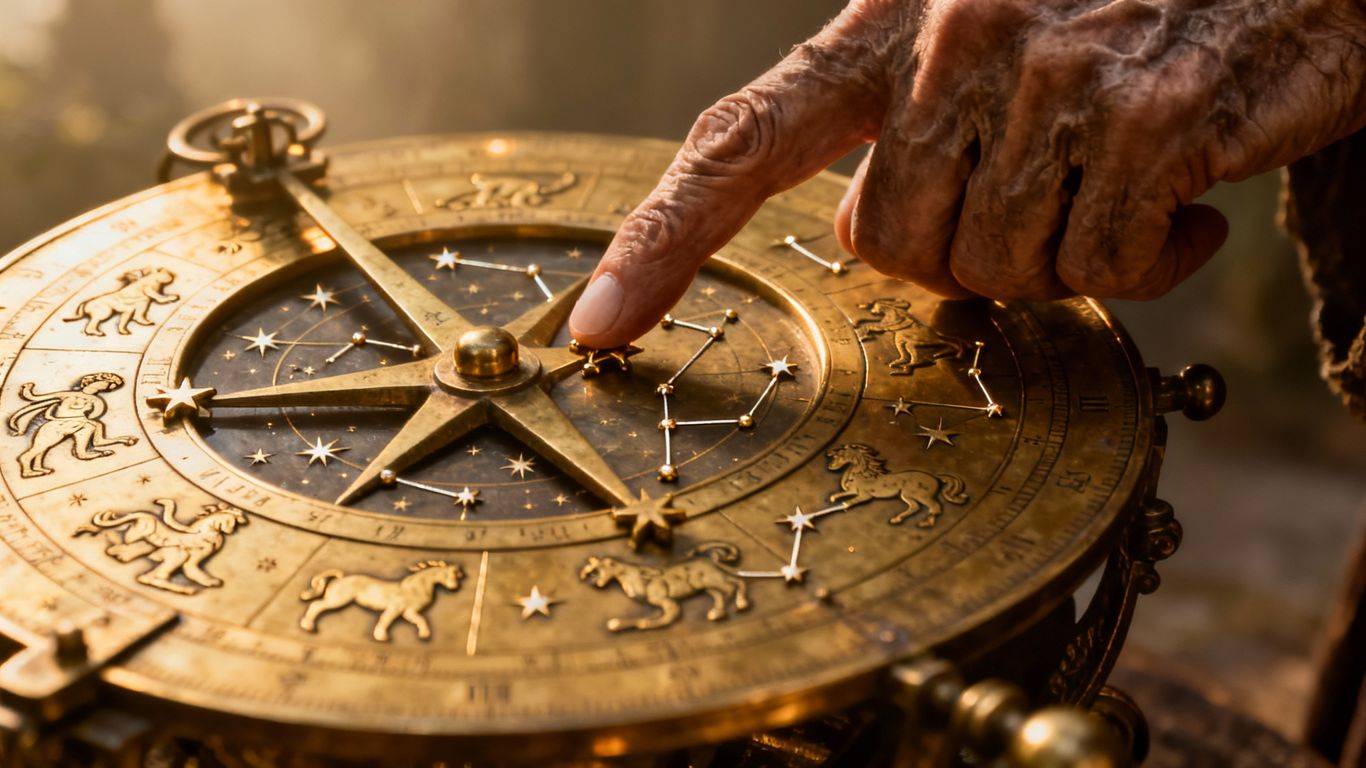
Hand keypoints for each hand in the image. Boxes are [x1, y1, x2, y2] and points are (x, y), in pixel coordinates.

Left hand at [570, 0, 1365, 347]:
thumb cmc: (1116, 12)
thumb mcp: (982, 41)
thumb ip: (907, 132)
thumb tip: (872, 243)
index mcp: (887, 23)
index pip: (742, 140)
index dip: (661, 242)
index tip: (597, 330)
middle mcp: (953, 36)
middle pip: (889, 250)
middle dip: (961, 259)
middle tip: (1038, 197)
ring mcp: (1049, 74)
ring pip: (996, 274)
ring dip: (1062, 259)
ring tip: (1117, 181)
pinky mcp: (1150, 116)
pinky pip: (1104, 270)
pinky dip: (1148, 262)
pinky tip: (1187, 198)